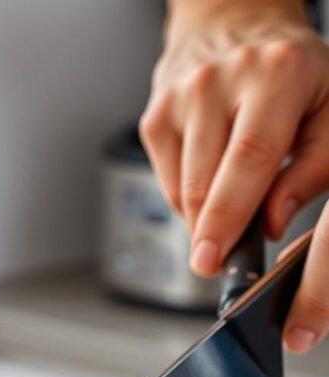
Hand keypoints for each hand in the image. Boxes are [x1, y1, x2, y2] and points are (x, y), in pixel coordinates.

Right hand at [140, 0, 328, 350]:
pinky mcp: (155, 114)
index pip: (248, 158)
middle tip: (222, 257)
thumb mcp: (328, 117)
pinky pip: (167, 185)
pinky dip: (188, 199)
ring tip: (231, 205)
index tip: (212, 258)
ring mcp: (181, 95)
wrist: (237, 27)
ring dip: (203, 219)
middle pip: (205, 182)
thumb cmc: (293, 80)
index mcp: (277, 75)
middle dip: (211, 234)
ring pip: (182, 191)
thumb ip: (312, 172)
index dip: (228, 217)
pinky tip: (210, 178)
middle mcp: (222, 78)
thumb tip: (271, 223)